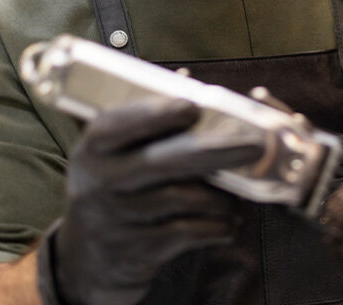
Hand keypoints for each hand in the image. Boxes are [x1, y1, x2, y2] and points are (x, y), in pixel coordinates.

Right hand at [37, 97, 264, 304]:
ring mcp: (115, 220)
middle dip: (214, 151)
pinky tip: (228, 223)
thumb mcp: (112, 157)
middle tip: (253, 145)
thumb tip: (184, 79)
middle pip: (162, 162)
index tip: (192, 105)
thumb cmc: (113, 193)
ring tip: (236, 197)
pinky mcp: (136, 252)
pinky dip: (216, 227)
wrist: (89, 263)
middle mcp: (98, 183)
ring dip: (220, 197)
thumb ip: (144, 122)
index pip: (116, 125)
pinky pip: (188, 233)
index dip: (155, 114)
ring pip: (182, 199)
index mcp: (92, 150)